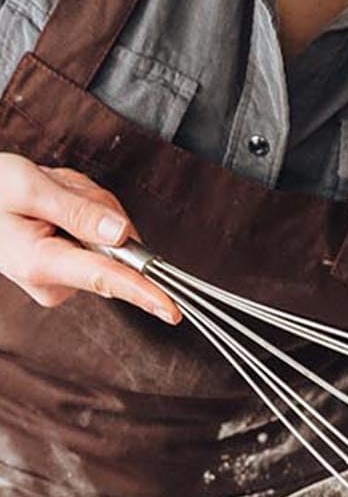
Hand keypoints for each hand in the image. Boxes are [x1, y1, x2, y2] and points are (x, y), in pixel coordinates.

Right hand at [0, 154, 179, 322]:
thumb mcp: (28, 187)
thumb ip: (77, 211)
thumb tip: (121, 234)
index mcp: (39, 262)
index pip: (104, 278)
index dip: (143, 291)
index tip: (171, 310)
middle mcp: (55, 281)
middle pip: (115, 246)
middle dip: (98, 209)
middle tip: (58, 190)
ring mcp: (63, 280)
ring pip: (112, 238)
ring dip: (90, 207)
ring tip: (52, 196)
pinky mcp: (70, 272)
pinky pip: (102, 240)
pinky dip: (87, 215)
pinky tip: (57, 206)